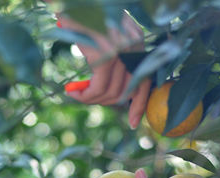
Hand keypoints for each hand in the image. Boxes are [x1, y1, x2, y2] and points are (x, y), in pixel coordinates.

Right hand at [58, 13, 150, 128]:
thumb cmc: (86, 12)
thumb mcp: (106, 32)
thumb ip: (115, 55)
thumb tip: (110, 87)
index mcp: (137, 42)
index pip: (145, 82)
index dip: (140, 106)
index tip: (135, 123)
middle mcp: (133, 48)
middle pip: (126, 92)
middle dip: (106, 102)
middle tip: (87, 98)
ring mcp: (120, 52)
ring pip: (110, 93)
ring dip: (92, 100)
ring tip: (77, 94)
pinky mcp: (104, 55)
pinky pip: (97, 88)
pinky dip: (85, 96)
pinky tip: (74, 92)